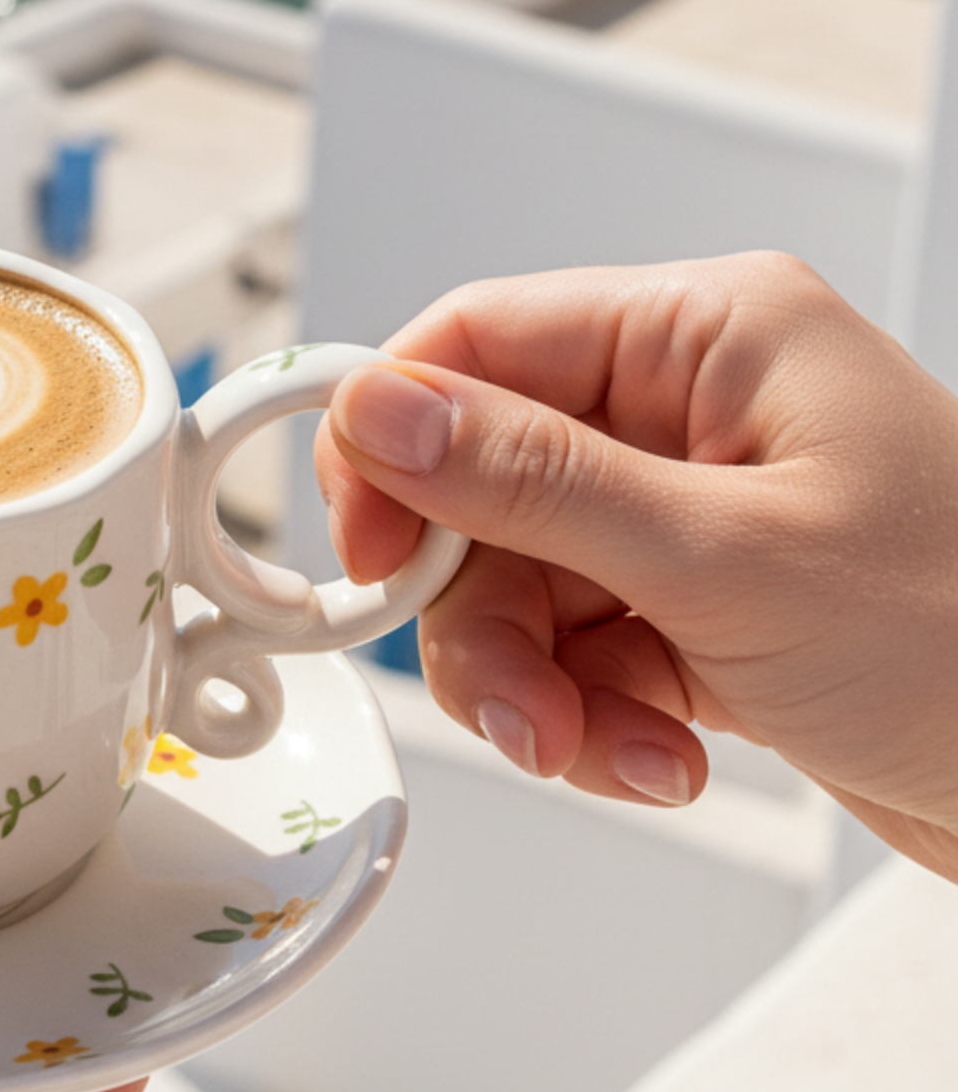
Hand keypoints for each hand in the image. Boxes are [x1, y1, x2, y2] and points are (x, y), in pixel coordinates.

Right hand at [313, 251, 957, 882]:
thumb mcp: (729, 560)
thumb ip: (532, 479)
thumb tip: (381, 408)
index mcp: (708, 335)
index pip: (479, 340)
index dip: (394, 440)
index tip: (362, 544)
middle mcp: (691, 407)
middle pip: (483, 482)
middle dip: (481, 608)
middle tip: (508, 696)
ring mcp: (695, 508)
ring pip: (520, 576)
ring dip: (536, 681)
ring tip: (601, 748)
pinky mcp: (703, 600)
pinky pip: (579, 642)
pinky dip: (594, 713)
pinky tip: (660, 757)